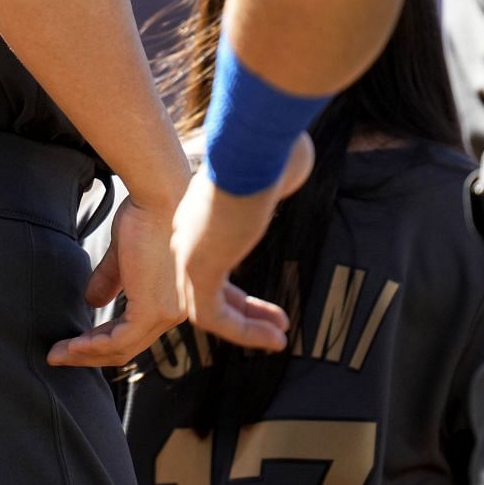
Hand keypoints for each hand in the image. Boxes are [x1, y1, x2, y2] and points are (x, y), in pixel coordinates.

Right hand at [48, 197, 182, 367]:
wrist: (160, 194)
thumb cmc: (148, 212)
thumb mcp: (125, 253)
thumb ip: (111, 279)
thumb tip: (92, 301)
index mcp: (175, 298)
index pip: (137, 332)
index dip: (104, 341)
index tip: (77, 343)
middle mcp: (177, 312)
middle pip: (129, 346)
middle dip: (91, 354)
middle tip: (61, 355)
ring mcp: (167, 313)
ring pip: (122, 348)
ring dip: (85, 353)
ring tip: (57, 354)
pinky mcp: (153, 310)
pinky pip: (118, 340)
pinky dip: (90, 346)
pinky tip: (69, 346)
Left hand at [171, 135, 313, 350]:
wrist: (248, 145)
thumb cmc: (266, 147)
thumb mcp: (271, 166)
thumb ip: (274, 176)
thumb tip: (293, 163)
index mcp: (202, 212)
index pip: (212, 255)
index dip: (234, 281)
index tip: (259, 295)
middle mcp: (190, 234)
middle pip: (206, 286)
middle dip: (241, 310)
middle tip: (273, 323)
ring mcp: (189, 252)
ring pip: (207, 309)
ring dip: (245, 328)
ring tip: (277, 340)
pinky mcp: (198, 268)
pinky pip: (214, 316)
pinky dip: (244, 332)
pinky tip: (273, 338)